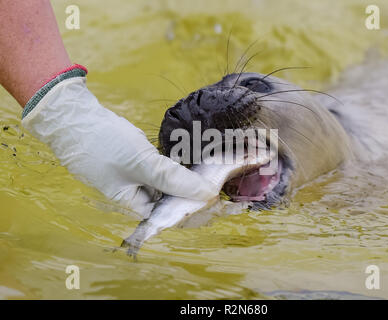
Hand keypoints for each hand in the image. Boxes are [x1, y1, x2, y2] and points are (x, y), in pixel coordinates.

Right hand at [22, 76, 218, 216]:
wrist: (73, 116)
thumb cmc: (105, 145)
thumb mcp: (143, 164)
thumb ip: (174, 180)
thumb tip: (205, 194)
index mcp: (131, 201)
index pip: (166, 214)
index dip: (189, 209)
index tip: (213, 200)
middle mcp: (132, 191)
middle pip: (166, 198)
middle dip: (190, 192)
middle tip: (214, 182)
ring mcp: (131, 173)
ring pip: (163, 180)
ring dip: (183, 177)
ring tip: (207, 172)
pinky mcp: (132, 157)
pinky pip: (157, 165)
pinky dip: (171, 164)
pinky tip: (188, 158)